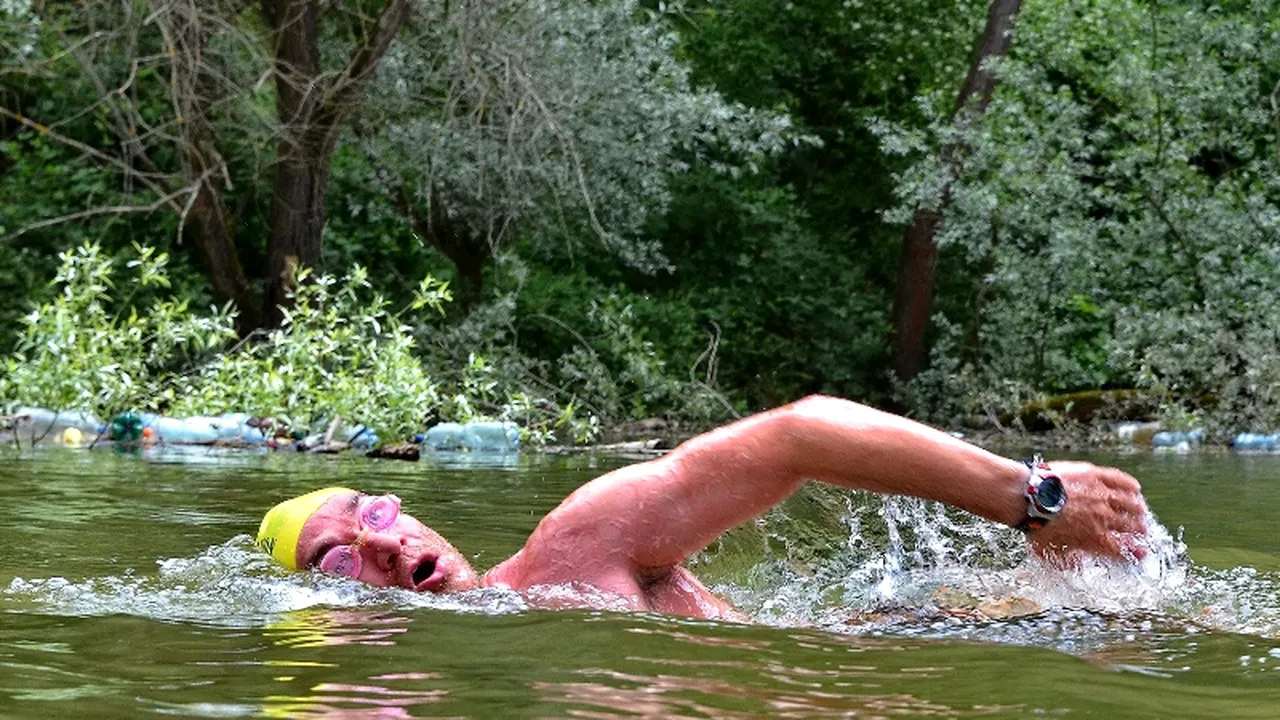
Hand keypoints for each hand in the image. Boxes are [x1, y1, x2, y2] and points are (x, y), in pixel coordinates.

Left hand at [1025, 461, 1148, 566]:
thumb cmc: (1036, 524)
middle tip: (1142, 529)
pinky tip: (1135, 487)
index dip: (1135, 552)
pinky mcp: (1095, 476)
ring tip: (1141, 509)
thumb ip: (1066, 562)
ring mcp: (1101, 495)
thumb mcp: (1049, 552)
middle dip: (1138, 529)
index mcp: (1095, 539)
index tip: (1141, 552)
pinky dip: (1130, 484)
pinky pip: (1120, 480)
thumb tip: (1076, 567)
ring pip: (1129, 502)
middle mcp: (1104, 518)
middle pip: (1130, 525)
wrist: (1028, 497)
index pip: (1122, 549)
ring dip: (1137, 508)